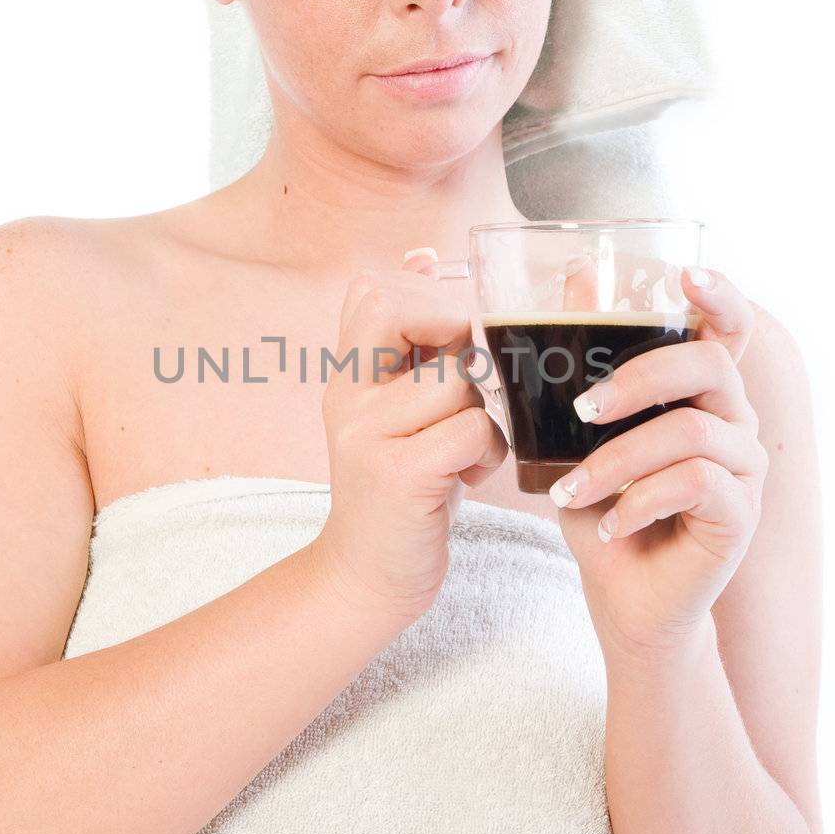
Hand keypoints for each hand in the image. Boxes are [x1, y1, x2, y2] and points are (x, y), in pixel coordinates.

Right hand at [312, 265, 507, 630]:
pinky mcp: (399, 475)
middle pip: (399, 310)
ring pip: (456, 376)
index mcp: (346, 375)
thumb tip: (426, 256)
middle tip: (474, 378)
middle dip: (457, 330)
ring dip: (485, 404)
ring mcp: (366, 435)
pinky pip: (471, 428)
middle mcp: (345, 397)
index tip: (455, 331)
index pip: (372, 289)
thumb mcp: (395, 409)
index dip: (426, 291)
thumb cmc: (401, 487)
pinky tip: (473, 473)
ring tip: (475, 441)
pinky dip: (489, 448)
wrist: (366, 577)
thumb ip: (410, 345)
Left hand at [548, 266, 768, 659]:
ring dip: (616, 460)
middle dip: (637, 379)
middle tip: (581, 410)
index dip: (720, 295)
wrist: (623, 597)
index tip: (689, 274)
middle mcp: (733, 420)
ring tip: (571, 492)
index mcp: (698, 392)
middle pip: (707, 365)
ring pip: (689, 431)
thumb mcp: (577, 436)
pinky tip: (610, 524)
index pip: (727, 329)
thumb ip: (579, 366)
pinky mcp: (742, 512)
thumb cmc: (602, 509)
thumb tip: (573, 279)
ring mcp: (745, 466)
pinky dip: (639, 500)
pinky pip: (695, 483)